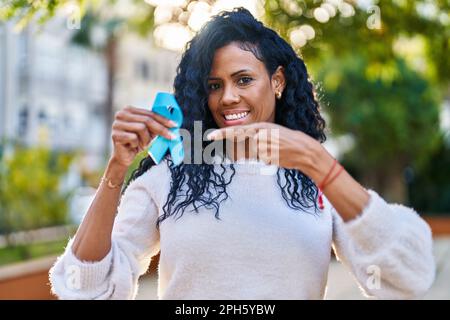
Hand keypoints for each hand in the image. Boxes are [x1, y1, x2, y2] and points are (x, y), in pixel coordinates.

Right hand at [110, 106, 176, 167]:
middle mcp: (121, 114)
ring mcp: (117, 124)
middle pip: (147, 120)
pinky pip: (133, 137)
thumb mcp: (148, 131)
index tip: (174, 125)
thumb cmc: (137, 143)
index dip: (163, 120)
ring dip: (146, 139)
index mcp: (129, 110)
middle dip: (161, 129)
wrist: (125, 157)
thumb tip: (172, 124)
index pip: (150, 113)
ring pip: (141, 128)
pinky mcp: (115, 135)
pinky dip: (136, 144)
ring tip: (143, 144)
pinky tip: (133, 146)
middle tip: (171, 137)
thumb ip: (156, 125)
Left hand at [206, 122, 323, 173]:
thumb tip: (236, 155)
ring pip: (252, 153)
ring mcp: (264, 143)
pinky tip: (276, 156)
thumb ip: (253, 144)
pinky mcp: (268, 153)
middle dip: (239, 149)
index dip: (222, 134)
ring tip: (274, 152)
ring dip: (259, 156)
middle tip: (243, 149)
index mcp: (260, 126)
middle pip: (242, 143)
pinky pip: (261, 159)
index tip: (210, 136)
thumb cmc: (285, 145)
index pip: (236, 130)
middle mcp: (260, 133)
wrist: (304, 150)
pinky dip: (266, 160)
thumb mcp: (269, 139)